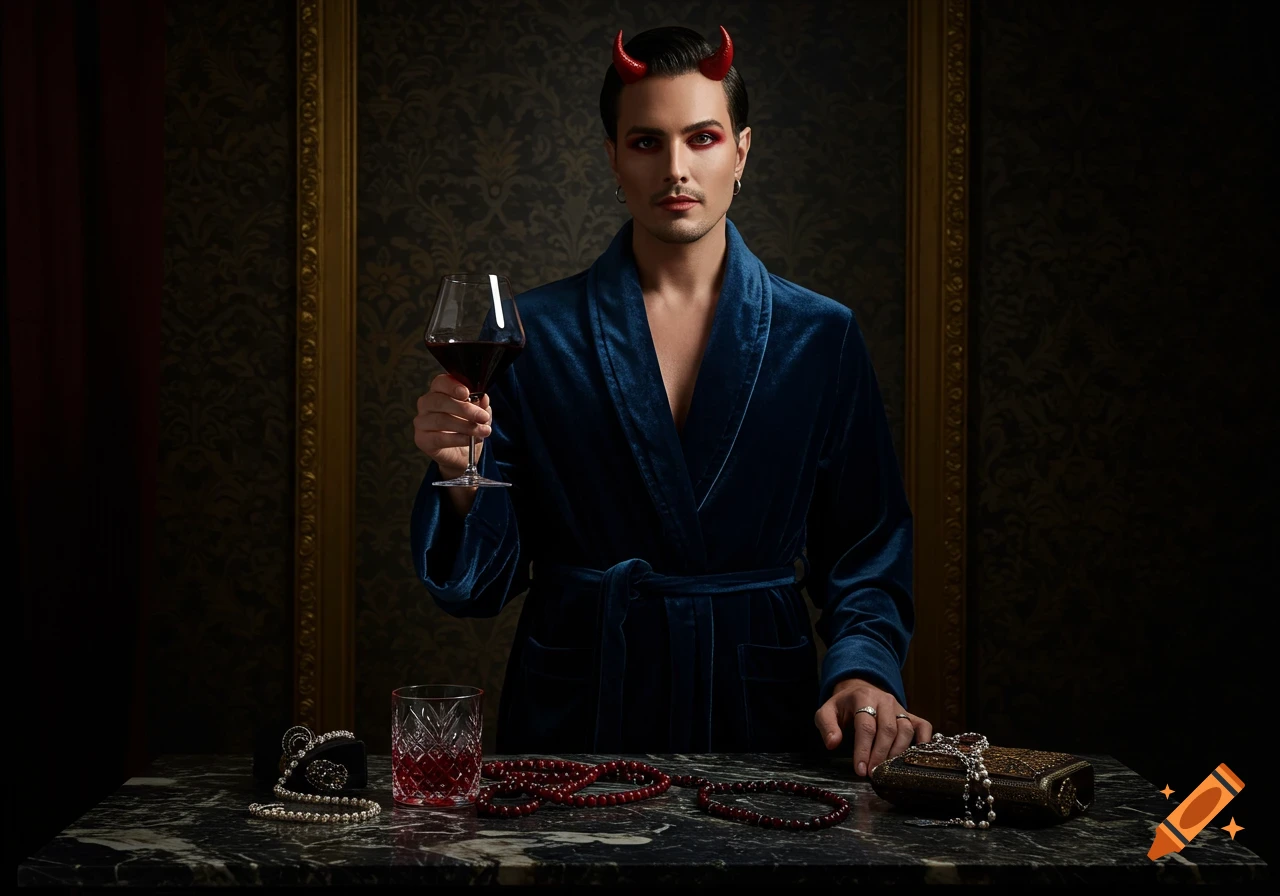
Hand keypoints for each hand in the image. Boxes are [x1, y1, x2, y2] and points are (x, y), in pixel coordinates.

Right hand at [413, 373, 491, 477]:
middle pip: (439, 401)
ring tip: (483, 431)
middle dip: (464, 409)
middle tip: (482, 417)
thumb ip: (480, 404)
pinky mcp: (421, 439)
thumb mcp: (478, 413)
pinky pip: (439, 438)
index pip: (440, 382)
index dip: (453, 386)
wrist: (462, 454)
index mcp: (438, 391)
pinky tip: (471, 440)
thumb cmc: (467, 427)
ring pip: (440, 420)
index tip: (467, 393)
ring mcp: (421, 422)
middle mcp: (426, 404)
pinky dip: (458, 439)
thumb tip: (483, 397)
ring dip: (465, 426)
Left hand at [814, 677, 932, 777]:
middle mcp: (885, 700)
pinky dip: (924, 741)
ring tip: (887, 769)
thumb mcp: (826, 712)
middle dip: (880, 754)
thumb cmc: (843, 706)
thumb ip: (827, 726)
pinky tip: (916, 757)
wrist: (858, 690)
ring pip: (905, 730)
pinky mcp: (910, 714)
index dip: (863, 749)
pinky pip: (923, 726)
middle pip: (888, 729)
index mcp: (863, 697)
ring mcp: (900, 707)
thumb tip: (832, 743)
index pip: (866, 726)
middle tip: (872, 773)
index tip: (860, 769)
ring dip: (897, 752)